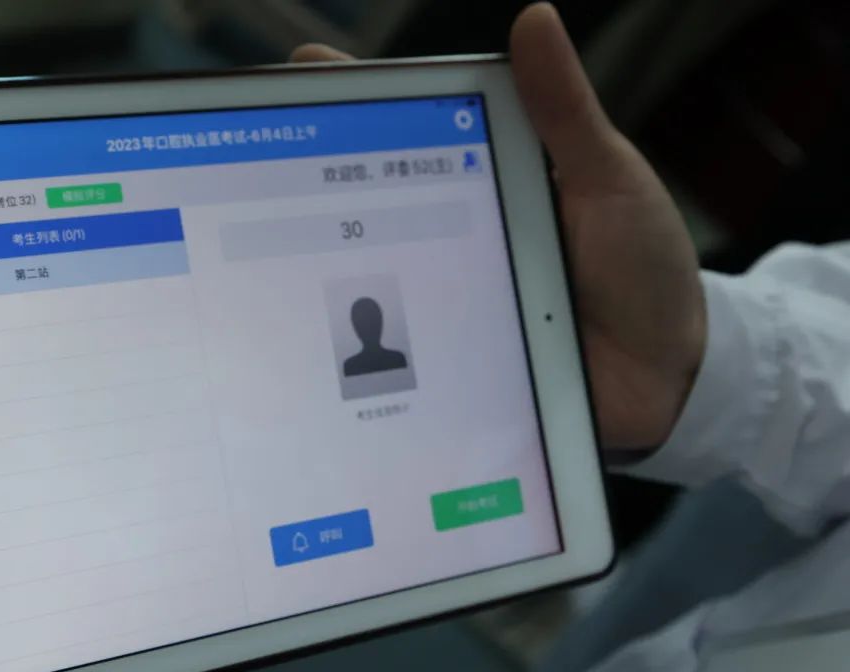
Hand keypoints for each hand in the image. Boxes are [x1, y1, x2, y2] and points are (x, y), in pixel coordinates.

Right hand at [293, 3, 705, 450]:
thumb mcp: (608, 180)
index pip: (411, 133)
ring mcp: (451, 303)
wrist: (673, 373)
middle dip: (311, 182)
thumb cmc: (643, 264)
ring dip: (325, 269)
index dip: (358, 103)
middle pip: (374, 206)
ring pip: (377, 280)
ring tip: (268, 251)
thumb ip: (564, 114)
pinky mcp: (455, 362)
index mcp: (486, 183)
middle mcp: (455, 240)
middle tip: (261, 160)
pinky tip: (323, 343)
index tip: (306, 70)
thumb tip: (534, 20)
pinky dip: (364, 349)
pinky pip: (403, 354)